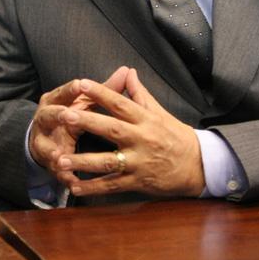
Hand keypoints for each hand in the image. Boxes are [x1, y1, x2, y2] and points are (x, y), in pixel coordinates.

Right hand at [28, 67, 129, 173]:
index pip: (64, 91)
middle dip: (58, 115)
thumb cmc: (72, 115)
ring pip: (46, 145)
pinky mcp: (48, 160)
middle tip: (67, 116)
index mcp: (56, 100)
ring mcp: (43, 140)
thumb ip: (105, 89)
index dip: (71, 88)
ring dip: (53, 151)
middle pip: (50, 115)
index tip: (80, 84)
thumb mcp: (86, 101)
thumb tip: (127, 70)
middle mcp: (46, 117)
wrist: (46, 138)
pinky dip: (61, 174)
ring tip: (60, 156)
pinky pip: (54, 168)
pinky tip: (69, 180)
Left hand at [53, 68, 204, 198]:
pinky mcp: (137, 182)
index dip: (101, 93)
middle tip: (64, 116)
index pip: (120, 103)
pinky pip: (112, 185)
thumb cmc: (175, 136)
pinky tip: (74, 186)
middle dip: (87, 122)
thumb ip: (139, 93)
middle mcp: (141, 139)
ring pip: (108, 162)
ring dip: (83, 162)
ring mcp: (139, 162)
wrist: (198, 165)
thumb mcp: (159, 112)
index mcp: (145, 119)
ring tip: (60, 159)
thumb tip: (128, 71)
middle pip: (111, 129)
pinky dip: (93, 188)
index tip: (81, 84)